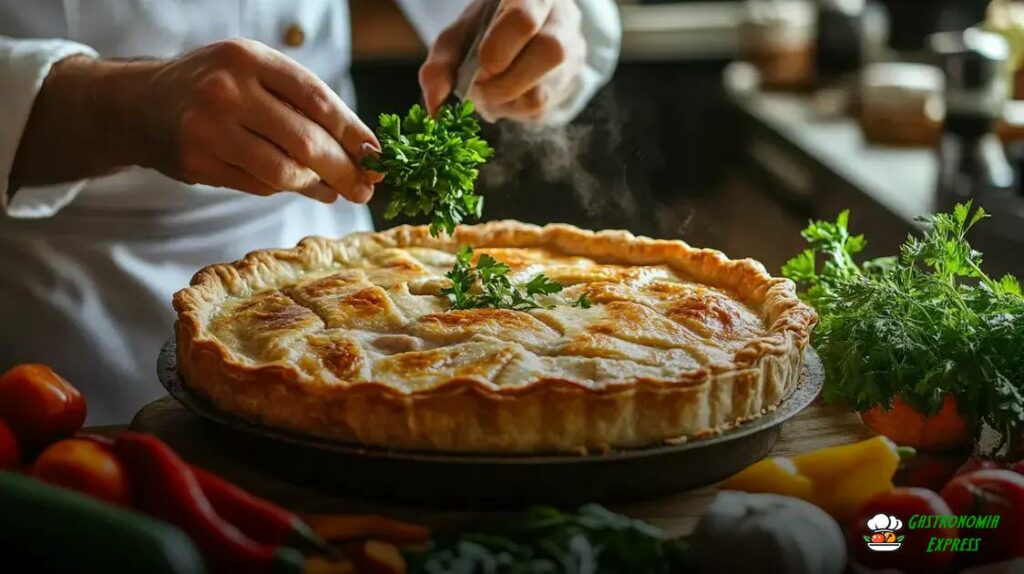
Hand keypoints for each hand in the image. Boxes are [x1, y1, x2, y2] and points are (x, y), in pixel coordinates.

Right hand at [143, 39, 380, 202]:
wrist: (139, 104)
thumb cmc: (214, 89)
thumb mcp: (253, 74)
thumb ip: (302, 104)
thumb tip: (363, 151)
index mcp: (249, 59)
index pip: (316, 98)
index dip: (353, 131)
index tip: (377, 156)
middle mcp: (227, 90)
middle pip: (305, 140)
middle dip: (343, 169)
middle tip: (365, 190)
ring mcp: (208, 128)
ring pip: (283, 171)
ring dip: (316, 186)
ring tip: (335, 191)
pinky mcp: (197, 162)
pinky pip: (257, 185)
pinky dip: (285, 190)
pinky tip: (302, 188)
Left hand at [419, 0, 585, 122]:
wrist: (519, 34)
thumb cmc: (486, 28)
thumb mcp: (459, 35)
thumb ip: (442, 64)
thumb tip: (435, 106)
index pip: (524, 19)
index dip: (496, 51)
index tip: (475, 67)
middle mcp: (562, 20)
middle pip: (548, 53)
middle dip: (502, 82)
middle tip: (477, 86)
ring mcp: (571, 54)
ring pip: (543, 92)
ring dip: (503, 102)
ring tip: (485, 92)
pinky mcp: (568, 85)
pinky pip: (540, 111)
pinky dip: (511, 110)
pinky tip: (501, 96)